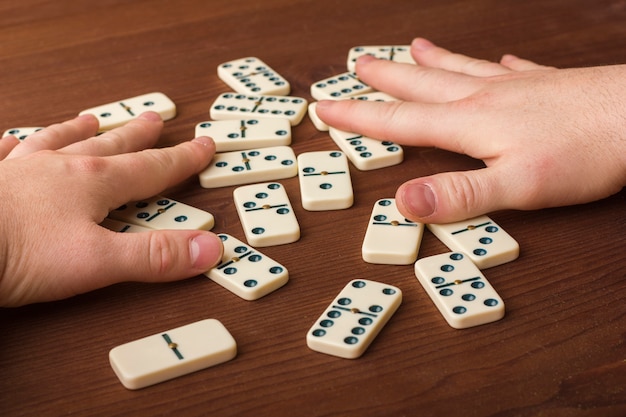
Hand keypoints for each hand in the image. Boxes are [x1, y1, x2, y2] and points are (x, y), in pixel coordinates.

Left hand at [0, 112, 222, 306]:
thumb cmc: (16, 254)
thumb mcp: (99, 263)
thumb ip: (155, 255)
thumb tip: (208, 248)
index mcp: (93, 183)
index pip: (151, 168)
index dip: (182, 159)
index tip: (203, 144)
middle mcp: (60, 168)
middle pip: (110, 146)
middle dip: (138, 135)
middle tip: (155, 119)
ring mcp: (22, 171)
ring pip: (59, 141)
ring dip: (80, 131)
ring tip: (93, 118)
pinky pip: (5, 153)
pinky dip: (13, 144)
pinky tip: (12, 139)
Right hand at [316, 38, 625, 222]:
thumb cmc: (585, 152)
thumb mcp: (515, 187)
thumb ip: (457, 194)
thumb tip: (404, 201)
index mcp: (469, 125)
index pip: (400, 121)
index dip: (359, 117)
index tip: (327, 107)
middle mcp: (485, 98)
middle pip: (422, 85)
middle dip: (385, 78)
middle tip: (358, 63)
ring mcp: (516, 88)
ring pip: (460, 70)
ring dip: (430, 62)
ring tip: (411, 47)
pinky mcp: (547, 86)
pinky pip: (511, 70)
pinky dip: (495, 64)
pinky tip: (497, 60)